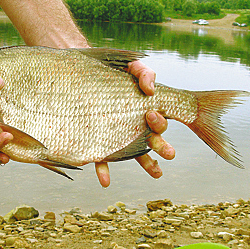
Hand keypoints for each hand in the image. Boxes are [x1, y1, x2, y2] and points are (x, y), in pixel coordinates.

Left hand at [94, 61, 175, 186]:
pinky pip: (102, 161)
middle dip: (163, 146)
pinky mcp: (97, 145)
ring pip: (136, 155)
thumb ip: (142, 72)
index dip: (159, 120)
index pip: (158, 119)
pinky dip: (104, 172)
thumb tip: (150, 88)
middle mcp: (134, 127)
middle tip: (170, 153)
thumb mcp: (128, 67)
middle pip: (154, 139)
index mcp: (145, 111)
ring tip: (158, 174)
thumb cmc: (109, 73)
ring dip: (148, 164)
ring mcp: (117, 138)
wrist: (79, 79)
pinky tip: (105, 182)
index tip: (150, 114)